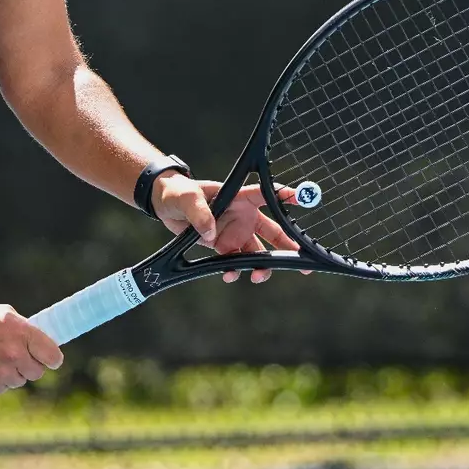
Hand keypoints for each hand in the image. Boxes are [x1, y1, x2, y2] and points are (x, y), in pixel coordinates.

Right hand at [0, 304, 62, 393]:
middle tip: (19, 356)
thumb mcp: (7, 315)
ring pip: (20, 381)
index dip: (52, 358)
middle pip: (38, 372)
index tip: (50, 359)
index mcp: (24, 334)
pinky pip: (3, 387)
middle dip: (31, 365)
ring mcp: (2, 372)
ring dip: (13, 373)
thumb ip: (26, 331)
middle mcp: (16, 355)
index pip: (53, 357)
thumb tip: (43, 346)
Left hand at [151, 175, 306, 284]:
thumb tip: (211, 233)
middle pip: (272, 232)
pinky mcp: (223, 247)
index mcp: (239, 198)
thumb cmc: (180, 192)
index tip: (301, 197)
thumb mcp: (188, 198)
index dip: (283, 195)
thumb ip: (200, 213)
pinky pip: (235, 263)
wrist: (166, 207)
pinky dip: (234, 272)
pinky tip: (230, 276)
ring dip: (261, 266)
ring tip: (258, 276)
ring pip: (256, 253)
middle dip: (288, 246)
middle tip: (302, 260)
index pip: (264, 195)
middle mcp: (242, 217)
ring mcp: (235, 233)